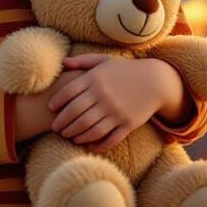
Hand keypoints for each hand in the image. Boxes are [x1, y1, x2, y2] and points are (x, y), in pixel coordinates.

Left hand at [46, 54, 165, 152]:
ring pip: (89, 128)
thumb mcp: (104, 61)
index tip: (51, 108)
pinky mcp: (127, 124)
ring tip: (68, 136)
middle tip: (55, 128)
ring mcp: (116, 111)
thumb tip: (63, 63)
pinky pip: (108, 138)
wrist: (156, 81)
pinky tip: (87, 145)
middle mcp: (104, 95)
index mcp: (96, 78)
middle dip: (62, 123)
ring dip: (75, 135)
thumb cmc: (126, 70)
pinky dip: (96, 144)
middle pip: (76, 113)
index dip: (57, 102)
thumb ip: (82, 61)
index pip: (69, 92)